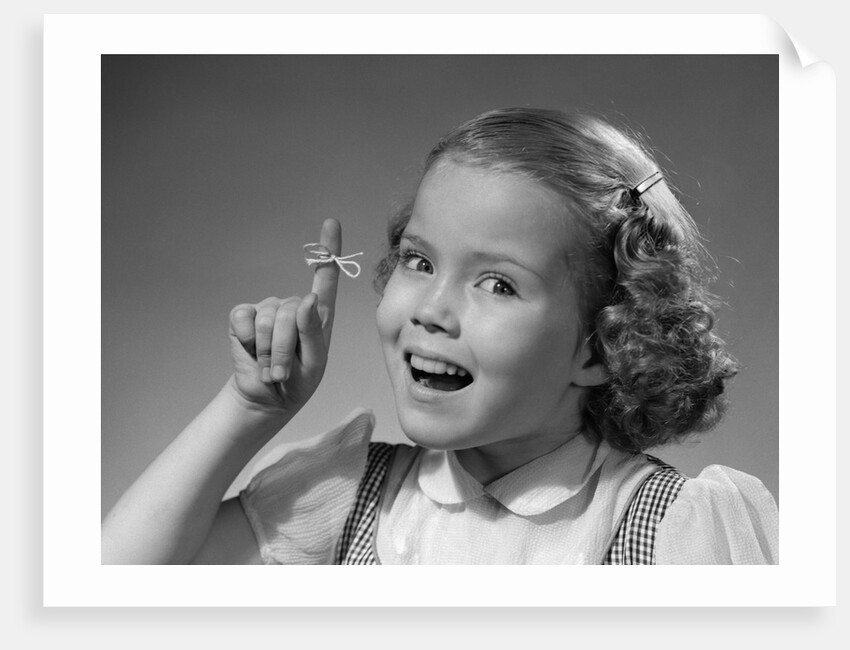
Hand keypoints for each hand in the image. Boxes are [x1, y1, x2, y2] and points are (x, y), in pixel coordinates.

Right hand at [227, 219, 341, 416]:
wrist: (266, 397)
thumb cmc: (298, 380)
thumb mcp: (315, 363)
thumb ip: (313, 332)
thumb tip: (307, 299)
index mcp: (318, 315)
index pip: (325, 277)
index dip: (328, 250)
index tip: (331, 223)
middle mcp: (293, 306)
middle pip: (291, 312)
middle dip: (285, 348)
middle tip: (283, 372)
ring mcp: (267, 309)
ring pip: (268, 320)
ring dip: (269, 352)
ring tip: (271, 369)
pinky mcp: (243, 317)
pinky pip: (245, 319)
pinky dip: (249, 343)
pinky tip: (253, 354)